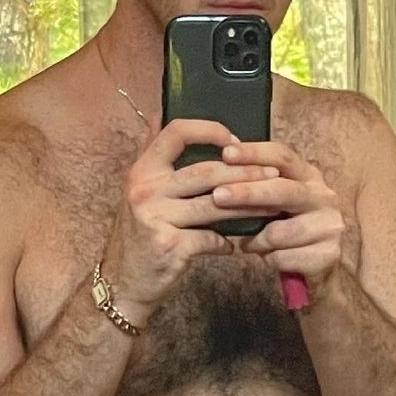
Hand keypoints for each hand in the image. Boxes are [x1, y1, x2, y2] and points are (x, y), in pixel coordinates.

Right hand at [99, 120, 281, 319]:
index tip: (235, 141)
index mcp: (142, 170)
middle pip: (206, 170)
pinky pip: (210, 238)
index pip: (177, 133)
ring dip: (249, 205)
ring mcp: (156, 217)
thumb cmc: (139, 235)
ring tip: (272, 205)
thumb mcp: (138, 190)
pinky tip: (237, 243)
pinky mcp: (169, 246)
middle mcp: (145, 189)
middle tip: (273, 174)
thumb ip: (153, 154)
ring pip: (215, 205)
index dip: (210, 130)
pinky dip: (227, 241)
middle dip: (245, 172)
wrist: (121, 283)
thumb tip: (162, 112)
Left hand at [214, 141, 344, 294]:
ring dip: (255, 240)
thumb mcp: (277, 202)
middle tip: (218, 196)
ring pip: (278, 232)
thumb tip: (219, 168)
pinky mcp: (329, 254)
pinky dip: (268, 259)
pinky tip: (267, 258)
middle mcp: (323, 196)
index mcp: (309, 176)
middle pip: (282, 190)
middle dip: (248, 192)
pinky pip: (283, 257)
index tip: (226, 154)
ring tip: (246, 244)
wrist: (319, 267)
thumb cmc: (289, 227)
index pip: (282, 156)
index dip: (254, 153)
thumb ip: (258, 185)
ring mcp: (330, 225)